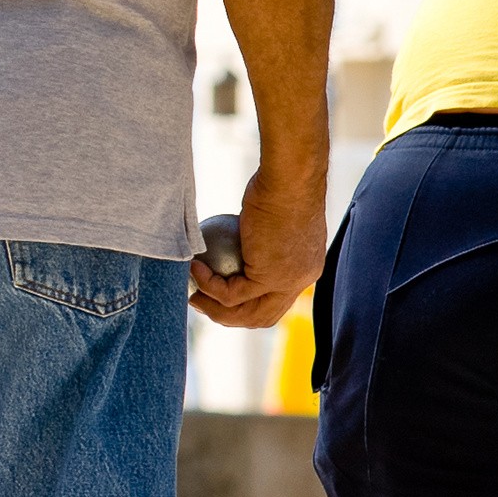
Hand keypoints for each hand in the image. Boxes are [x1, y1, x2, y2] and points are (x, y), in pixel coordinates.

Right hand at [190, 172, 324, 327]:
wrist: (288, 179)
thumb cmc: (282, 183)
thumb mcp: (275, 213)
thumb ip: (261, 236)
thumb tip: (238, 241)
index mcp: (305, 269)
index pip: (275, 302)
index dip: (247, 307)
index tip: (220, 297)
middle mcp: (300, 281)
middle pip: (261, 316)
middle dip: (228, 317)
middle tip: (201, 301)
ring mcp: (287, 282)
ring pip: (246, 313)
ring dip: (215, 309)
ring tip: (192, 294)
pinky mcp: (270, 277)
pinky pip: (231, 292)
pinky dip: (209, 285)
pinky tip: (194, 269)